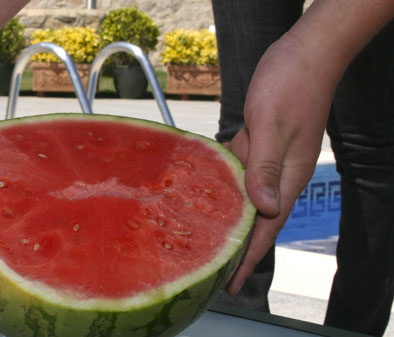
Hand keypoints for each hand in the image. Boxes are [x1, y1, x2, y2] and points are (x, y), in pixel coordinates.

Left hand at [222, 0, 393, 293]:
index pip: (266, 227)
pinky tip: (199, 188)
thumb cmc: (292, 84)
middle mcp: (279, 172)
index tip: (232, 284)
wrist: (306, 51)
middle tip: (210, 271)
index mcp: (287, 176)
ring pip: (242, 195)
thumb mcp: (273, 126)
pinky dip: (219, 181)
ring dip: (223, 215)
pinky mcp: (257, 140)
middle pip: (253, 218)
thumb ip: (266, 168)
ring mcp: (268, 157)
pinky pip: (236, 168)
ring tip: (200, 237)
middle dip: (233, 245)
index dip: (249, 257)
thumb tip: (265, 209)